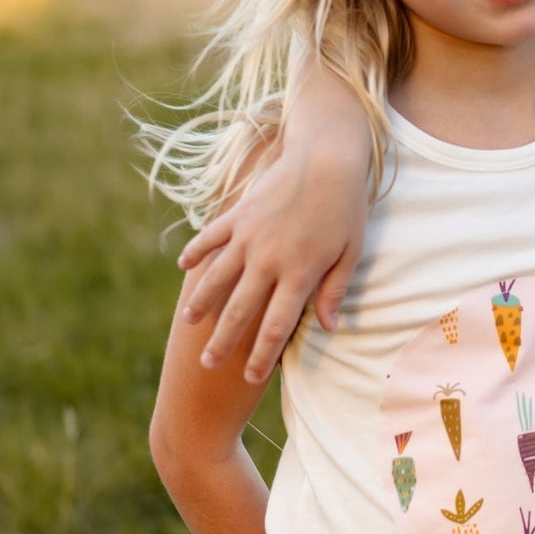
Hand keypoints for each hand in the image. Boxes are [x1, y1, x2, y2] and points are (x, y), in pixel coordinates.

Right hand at [178, 137, 366, 383]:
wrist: (327, 156)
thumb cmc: (346, 207)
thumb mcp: (351, 252)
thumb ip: (335, 291)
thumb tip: (328, 327)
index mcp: (299, 274)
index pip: (277, 327)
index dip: (261, 355)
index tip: (249, 377)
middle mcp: (268, 260)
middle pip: (240, 311)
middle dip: (223, 341)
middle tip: (207, 363)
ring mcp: (248, 236)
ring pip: (217, 277)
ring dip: (201, 302)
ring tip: (189, 322)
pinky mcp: (238, 214)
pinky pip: (211, 237)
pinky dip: (196, 252)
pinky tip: (183, 266)